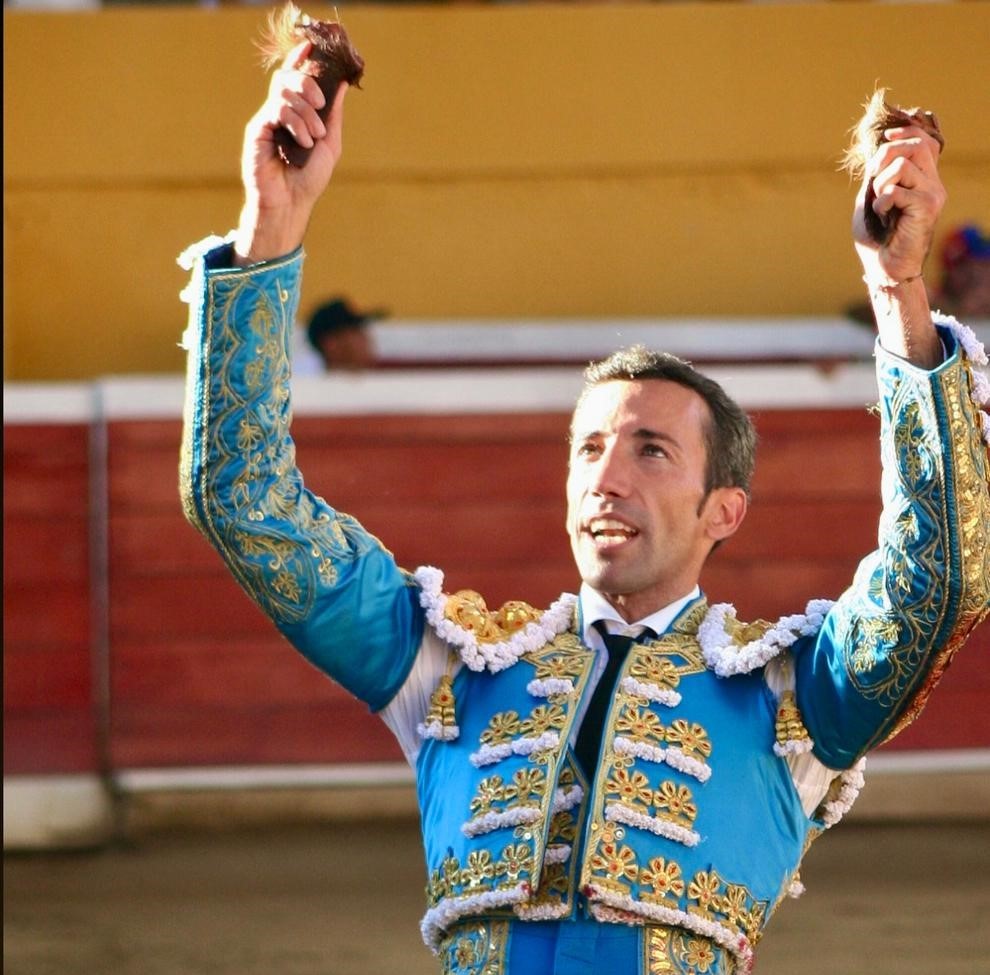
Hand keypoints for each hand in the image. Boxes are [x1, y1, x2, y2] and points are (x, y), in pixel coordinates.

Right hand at [234, 41, 347, 264]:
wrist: (291, 203)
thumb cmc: (309, 178)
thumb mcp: (330, 143)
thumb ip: (334, 114)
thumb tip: (343, 83)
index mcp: (295, 113)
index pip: (294, 78)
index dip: (300, 60)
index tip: (311, 49)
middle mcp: (278, 112)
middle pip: (287, 77)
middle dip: (308, 84)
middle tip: (321, 104)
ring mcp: (266, 119)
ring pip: (283, 93)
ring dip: (306, 111)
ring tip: (314, 135)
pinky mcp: (257, 129)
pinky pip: (276, 110)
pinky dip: (295, 122)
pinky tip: (303, 140)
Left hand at [853, 125, 945, 284]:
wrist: (884, 267)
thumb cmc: (877, 237)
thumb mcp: (871, 199)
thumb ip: (877, 175)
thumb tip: (877, 151)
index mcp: (922, 179)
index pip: (924, 141)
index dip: (906, 130)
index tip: (886, 135)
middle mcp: (932, 183)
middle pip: (915, 145)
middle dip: (886, 155)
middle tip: (873, 178)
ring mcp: (933, 193)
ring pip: (904, 165)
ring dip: (880, 183)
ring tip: (879, 204)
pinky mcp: (927, 206)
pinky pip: (897, 189)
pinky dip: (882, 201)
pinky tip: (883, 216)